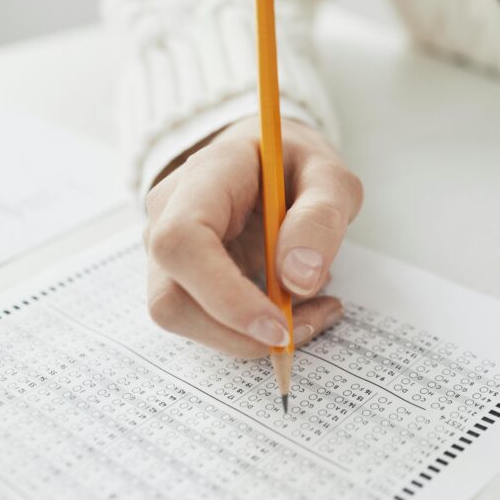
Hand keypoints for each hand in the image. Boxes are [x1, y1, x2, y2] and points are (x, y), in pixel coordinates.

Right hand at [144, 116, 362, 357]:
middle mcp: (168, 215)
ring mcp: (168, 252)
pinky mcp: (182, 280)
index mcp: (204, 176)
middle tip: (312, 322)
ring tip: (315, 312)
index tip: (279, 325)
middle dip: (241, 332)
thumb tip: (298, 280)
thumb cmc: (298, 167)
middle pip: (171, 298)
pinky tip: (299, 311)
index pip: (183, 241)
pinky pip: (205, 323)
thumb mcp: (331, 178)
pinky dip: (253, 333)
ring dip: (251, 337)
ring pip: (185, 319)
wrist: (273, 162)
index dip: (224, 296)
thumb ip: (321, 217)